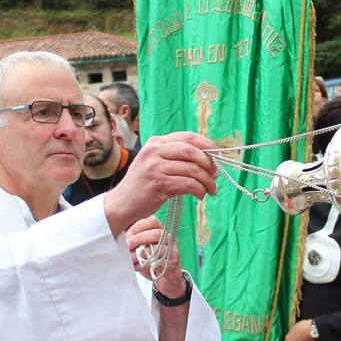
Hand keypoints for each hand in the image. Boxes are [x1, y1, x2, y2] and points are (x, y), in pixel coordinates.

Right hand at [103, 132, 217, 235]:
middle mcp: (154, 151)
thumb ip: (175, 156)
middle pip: (191, 150)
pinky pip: (188, 184)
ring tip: (211, 189)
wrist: (122, 203)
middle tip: (216, 175)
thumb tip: (208, 157)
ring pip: (192, 169)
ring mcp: (155, 167)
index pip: (188, 136)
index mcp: (156, 142)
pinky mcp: (158, 183)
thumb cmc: (144, 185)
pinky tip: (201, 195)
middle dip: (209, 163)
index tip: (218, 155)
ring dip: (207, 181)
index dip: (207, 144)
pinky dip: (199, 190)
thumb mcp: (156, 163)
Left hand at [126, 217, 185, 296]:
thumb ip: (131, 238)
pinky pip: (160, 260)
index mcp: (159, 229)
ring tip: (130, 256)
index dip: (137, 226)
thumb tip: (115, 233)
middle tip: (126, 244)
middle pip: (156, 233)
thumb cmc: (148, 259)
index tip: (125, 233)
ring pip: (159, 246)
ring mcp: (172, 249)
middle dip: (138, 238)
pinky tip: (136, 266)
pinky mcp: (173, 261)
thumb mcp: (138, 246)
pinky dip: (146, 263)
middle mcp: (168, 237)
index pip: (151, 220)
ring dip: (142, 250)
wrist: (164, 278)